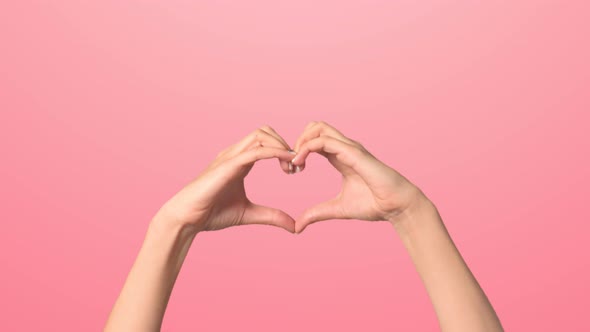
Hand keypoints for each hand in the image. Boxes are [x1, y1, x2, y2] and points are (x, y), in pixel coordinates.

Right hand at [153, 126, 296, 232]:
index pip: (266, 142)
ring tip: (291, 166)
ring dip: (282, 146)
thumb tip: (294, 227)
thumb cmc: (211, 213)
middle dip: (285, 144)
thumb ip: (271, 216)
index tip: (296, 169)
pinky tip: (287, 162)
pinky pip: (255, 151)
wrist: (187, 218)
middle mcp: (235, 154)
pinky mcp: (228, 165)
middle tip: (297, 166)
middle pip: (265, 132)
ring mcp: (231, 157)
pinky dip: (275, 152)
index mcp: (240, 161)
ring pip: (261, 135)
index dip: (284, 150)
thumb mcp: (249, 214)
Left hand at [291, 121, 424, 232]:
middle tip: (291, 163)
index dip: (299, 151)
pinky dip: (307, 148)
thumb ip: (317, 214)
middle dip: (297, 140)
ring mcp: (349, 147)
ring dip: (301, 142)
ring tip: (295, 163)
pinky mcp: (353, 152)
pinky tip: (301, 164)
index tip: (291, 170)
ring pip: (318, 127)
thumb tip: (297, 226)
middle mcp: (344, 148)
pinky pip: (325, 141)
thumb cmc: (374, 204)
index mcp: (340, 157)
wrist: (396, 206)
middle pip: (315, 127)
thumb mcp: (337, 209)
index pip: (315, 140)